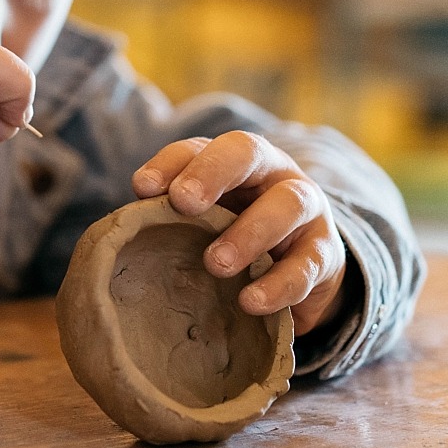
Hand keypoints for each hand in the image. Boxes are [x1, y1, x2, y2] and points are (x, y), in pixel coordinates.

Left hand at [131, 131, 346, 335]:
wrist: (300, 266)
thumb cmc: (233, 233)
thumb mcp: (204, 219)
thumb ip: (171, 216)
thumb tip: (123, 227)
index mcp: (233, 159)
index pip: (199, 146)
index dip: (170, 163)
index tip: (142, 188)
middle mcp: (272, 172)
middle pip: (247, 152)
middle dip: (212, 173)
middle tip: (183, 203)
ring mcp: (306, 209)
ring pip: (286, 205)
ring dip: (248, 232)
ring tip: (216, 263)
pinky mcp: (325, 253)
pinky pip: (308, 265)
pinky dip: (278, 285)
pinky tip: (250, 301)